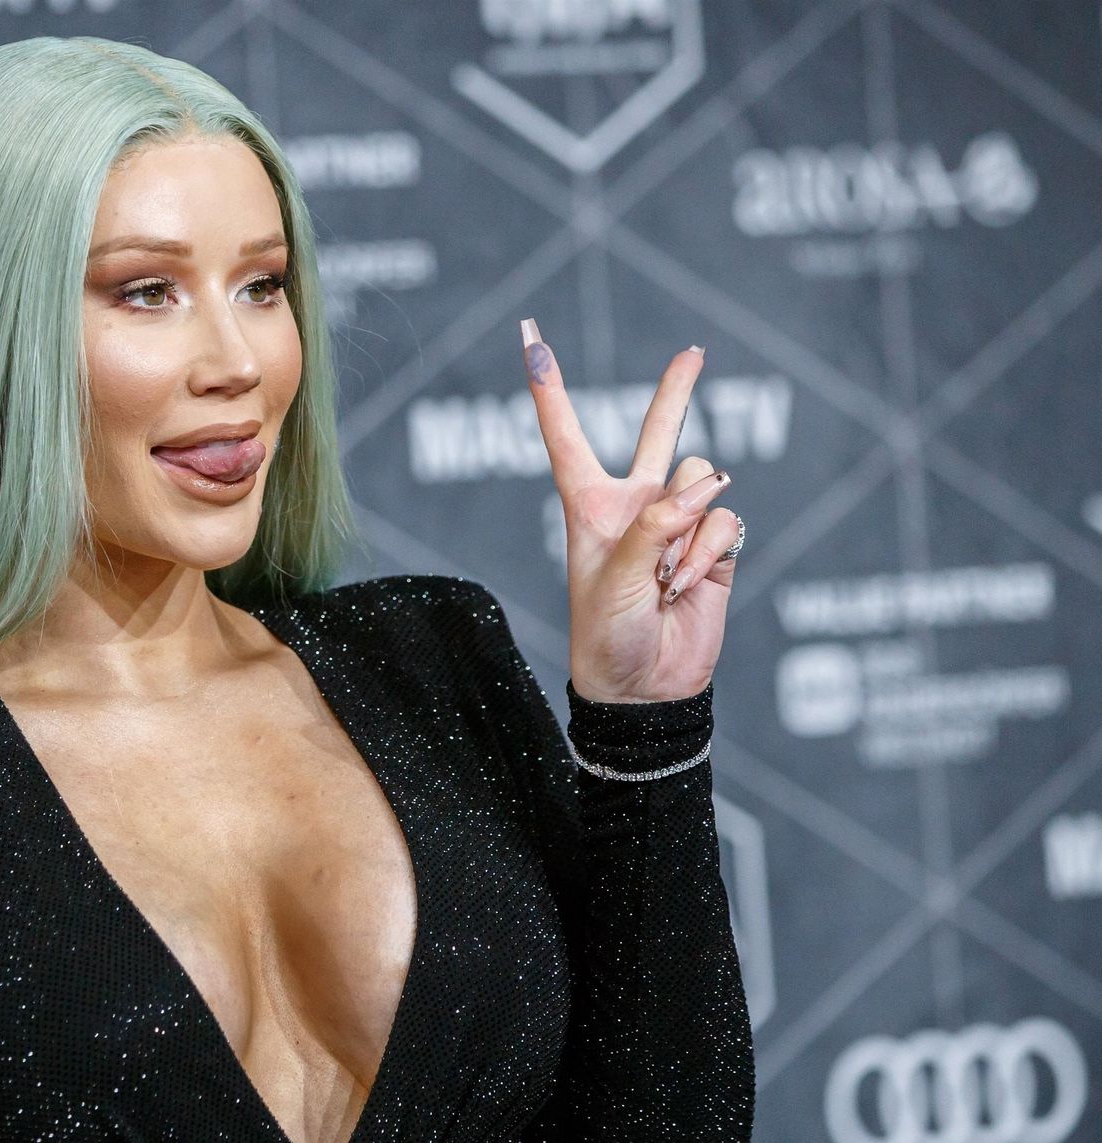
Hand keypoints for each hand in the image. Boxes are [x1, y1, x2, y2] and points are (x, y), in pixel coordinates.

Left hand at [520, 319, 739, 703]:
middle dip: (677, 391)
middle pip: (657, 433)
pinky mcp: (714, 547)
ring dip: (687, 530)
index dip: (549, 389)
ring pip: (701, 481)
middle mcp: (635, 507)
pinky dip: (709, 553)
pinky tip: (688, 585)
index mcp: (590, 507)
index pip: (567, 437)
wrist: (645, 689)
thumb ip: (655, 525)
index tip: (531, 339)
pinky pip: (724, 521)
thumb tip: (706, 482)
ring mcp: (677, 525)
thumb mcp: (614, 577)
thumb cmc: (607, 635)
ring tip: (665, 577)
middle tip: (693, 352)